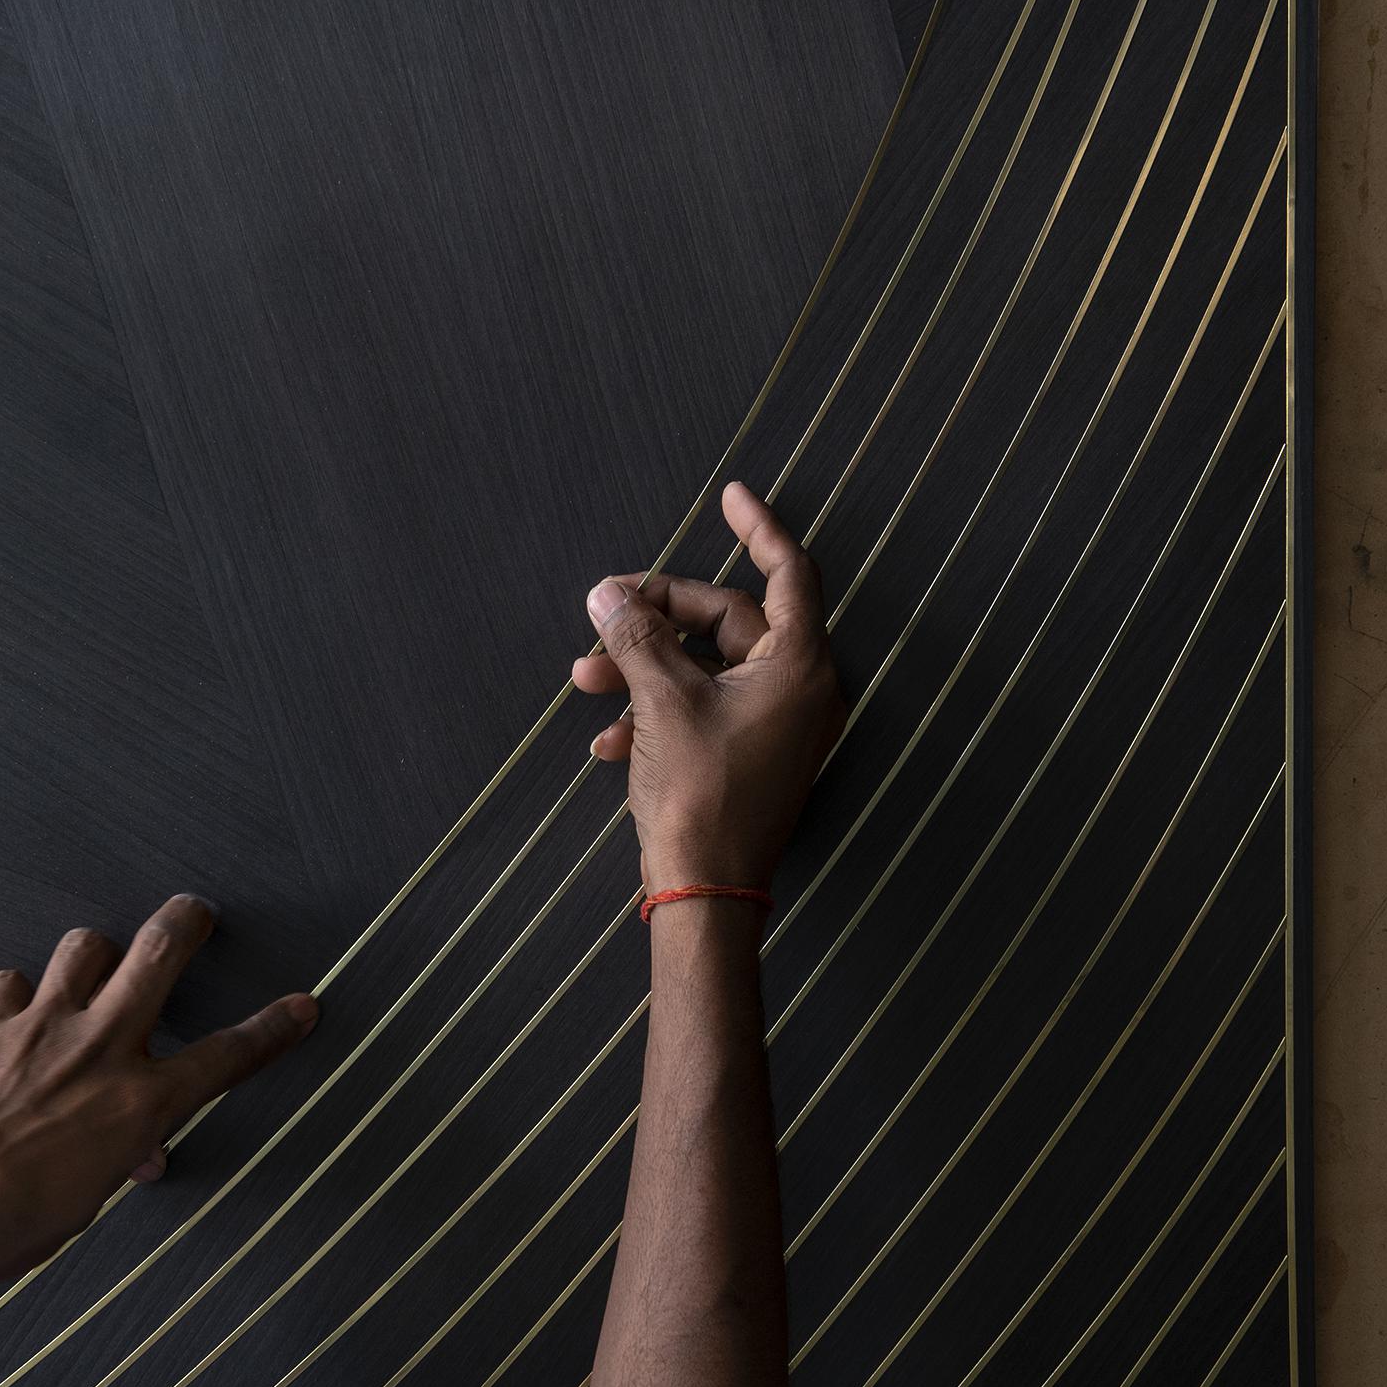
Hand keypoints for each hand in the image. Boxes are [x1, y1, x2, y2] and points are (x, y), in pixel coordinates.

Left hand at [0, 895, 316, 1305]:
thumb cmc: (15, 1229)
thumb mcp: (90, 1197)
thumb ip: (121, 1153)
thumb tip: (137, 1150)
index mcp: (141, 1103)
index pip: (227, 1055)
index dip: (273, 1028)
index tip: (302, 1005)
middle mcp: (100, 1050)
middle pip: (160, 951)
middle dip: (188, 920)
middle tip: (196, 912)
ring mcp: (40, 1030)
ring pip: (84, 946)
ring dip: (96, 956)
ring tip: (93, 974)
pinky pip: (10, 982)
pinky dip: (19, 996)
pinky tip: (16, 1018)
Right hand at [572, 482, 844, 894]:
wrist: (705, 892)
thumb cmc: (699, 797)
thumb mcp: (662, 702)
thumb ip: (637, 637)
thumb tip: (608, 592)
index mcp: (800, 666)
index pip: (789, 572)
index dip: (759, 527)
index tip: (731, 494)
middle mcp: (801, 690)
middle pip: (730, 620)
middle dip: (657, 618)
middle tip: (602, 618)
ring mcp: (779, 725)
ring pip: (708, 668)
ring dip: (645, 669)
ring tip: (585, 682)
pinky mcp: (753, 755)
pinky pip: (705, 710)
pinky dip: (657, 712)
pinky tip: (608, 739)